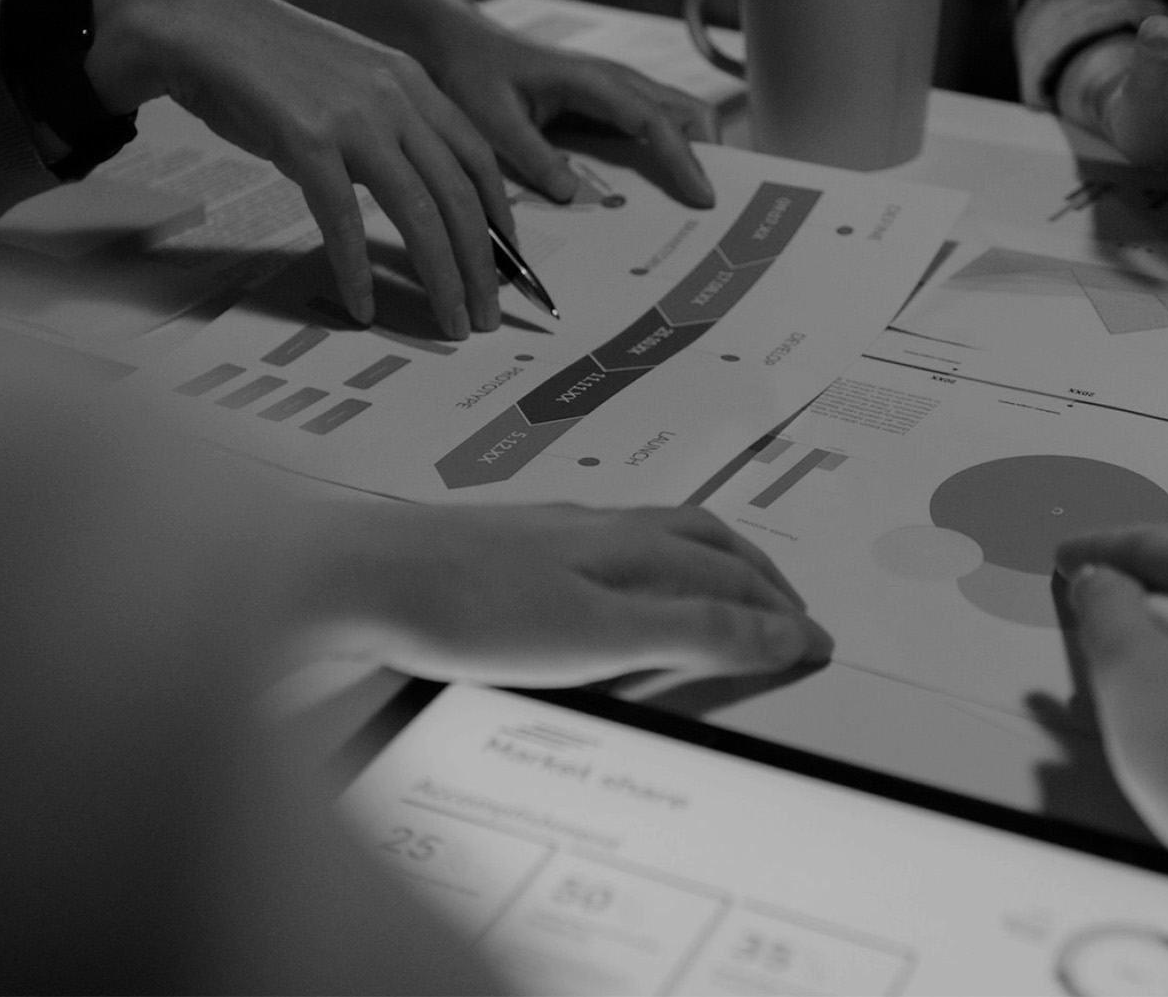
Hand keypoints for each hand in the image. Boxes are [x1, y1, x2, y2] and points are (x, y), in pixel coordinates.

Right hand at [87, 0, 511, 338]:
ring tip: (450, 323)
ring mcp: (353, 116)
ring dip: (441, 276)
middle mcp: (395, 96)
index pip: (478, 158)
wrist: (201, 26)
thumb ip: (391, 128)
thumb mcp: (352, 83)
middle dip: (481, 265)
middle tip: (487, 317)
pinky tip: (362, 305)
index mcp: (412, 81)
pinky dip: (356, 269)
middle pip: (459, 194)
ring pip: (418, 212)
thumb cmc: (270, 64)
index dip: (499, 217)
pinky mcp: (306, 138)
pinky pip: (343, 219)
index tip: (506, 264)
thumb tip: (418, 194)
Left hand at [288, 502, 827, 686]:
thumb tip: (789, 629)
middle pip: (697, 537)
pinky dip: (642, 567)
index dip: (778, 609)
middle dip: (753, 571)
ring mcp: (543, 535)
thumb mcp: (600, 634)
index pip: (728, 573)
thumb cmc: (467, 610)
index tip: (816, 639)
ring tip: (719, 587)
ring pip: (647, 536)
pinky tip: (611, 588)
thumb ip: (696, 631)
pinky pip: (600, 550)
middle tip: (787, 606)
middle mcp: (593, 528)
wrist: (351, 580)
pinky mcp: (499, 552)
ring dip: (700, 561)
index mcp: (627, 545)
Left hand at [338, 0, 717, 208]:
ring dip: (696, 154)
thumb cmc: (477, 77)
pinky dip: (673, 154)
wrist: (467, 46)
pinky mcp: (615, 105)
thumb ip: (531, 155)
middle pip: (687, 112)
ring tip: (701, 205)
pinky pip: (657, 127)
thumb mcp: (492, 119)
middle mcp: (617, 80)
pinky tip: (666, 192)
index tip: (703, 195)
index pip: (654, 119)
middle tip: (717, 208)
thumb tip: (572, 194)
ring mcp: (621, 91)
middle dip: (708, 155)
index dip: (682, 157)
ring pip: (680, 117)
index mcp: (592, 80)